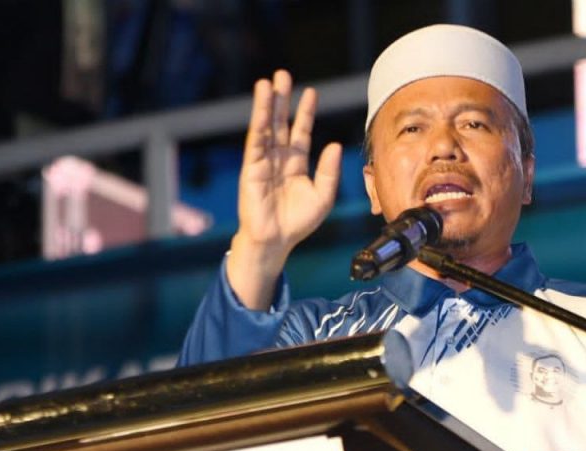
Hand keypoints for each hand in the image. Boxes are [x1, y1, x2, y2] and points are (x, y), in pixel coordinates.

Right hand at [228, 69, 341, 308]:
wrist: (276, 241)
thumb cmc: (298, 222)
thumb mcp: (323, 195)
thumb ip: (329, 170)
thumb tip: (334, 143)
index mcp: (295, 164)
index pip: (300, 132)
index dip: (304, 113)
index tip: (311, 93)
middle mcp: (278, 159)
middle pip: (280, 123)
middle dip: (282, 100)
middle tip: (282, 75)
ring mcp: (263, 162)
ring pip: (266, 127)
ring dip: (266, 105)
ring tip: (268, 82)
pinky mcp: (251, 168)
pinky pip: (255, 141)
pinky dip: (258, 122)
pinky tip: (261, 105)